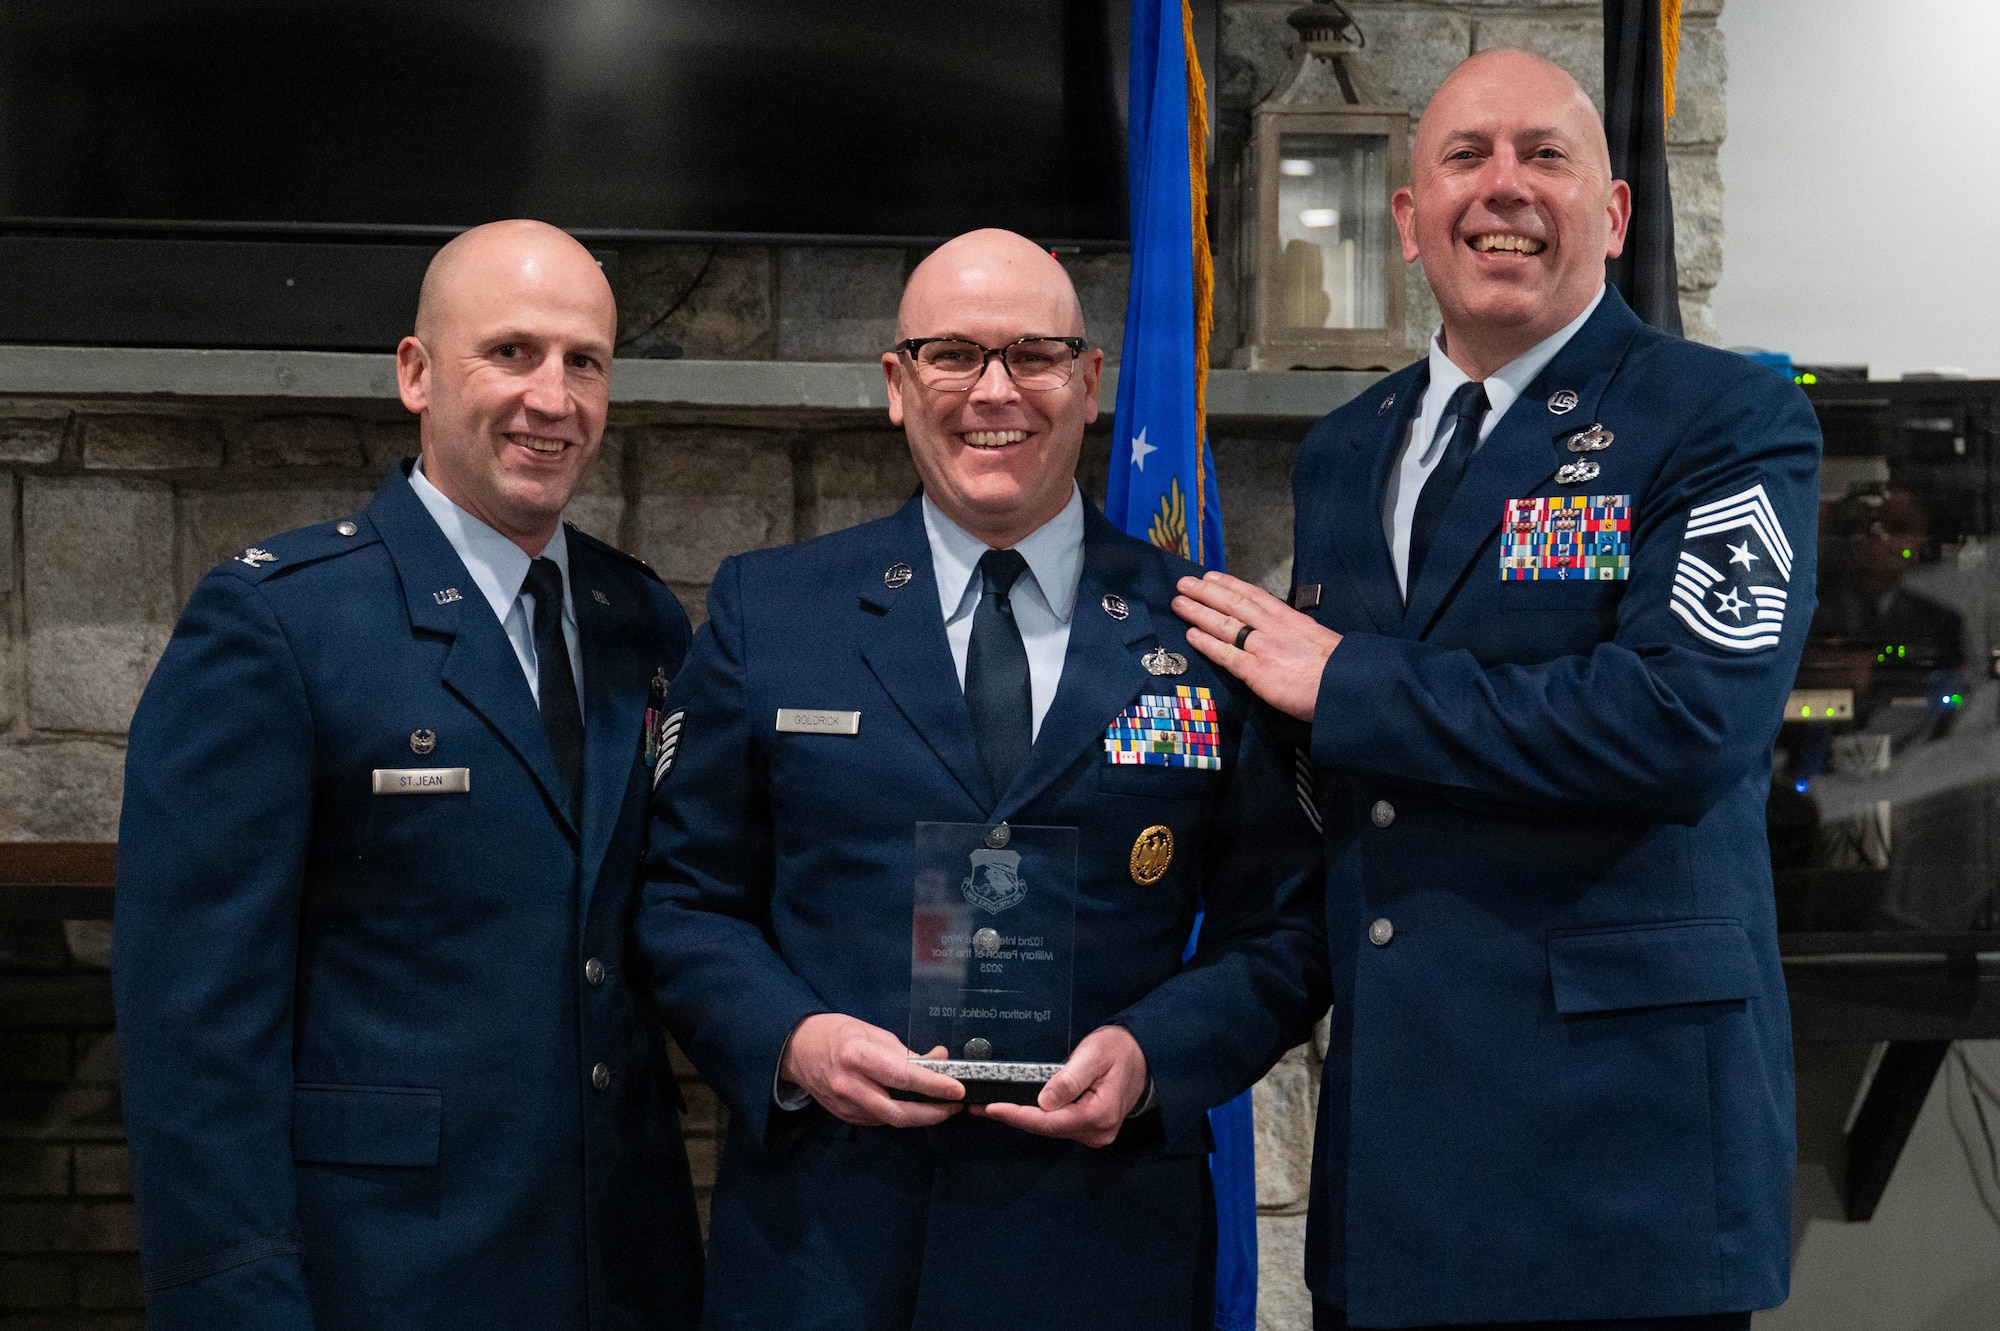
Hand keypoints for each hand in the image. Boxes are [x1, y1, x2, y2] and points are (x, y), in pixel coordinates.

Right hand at [780, 1014, 963, 1127]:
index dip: (933, 1085)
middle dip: (932, 1113)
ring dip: (920, 1117)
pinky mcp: (844, 1117)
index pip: (902, 1076)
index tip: (957, 1090)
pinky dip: (900, 1115)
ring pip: (891, 1121)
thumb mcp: (872, 1032)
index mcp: (857, 1057)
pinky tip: (913, 1107)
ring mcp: (846, 1106)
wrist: (796, 1049)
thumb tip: (939, 1059)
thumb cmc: (837, 1033)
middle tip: (954, 1106)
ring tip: (941, 1106)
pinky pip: (879, 1120)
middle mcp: (850, 1086)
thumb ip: (905, 1050)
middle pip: (898, 1112)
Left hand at [972, 1024, 1149, 1147]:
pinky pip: (1058, 1125)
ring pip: (1051, 1129)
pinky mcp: (1091, 1129)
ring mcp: (1095, 1134)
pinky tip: (1019, 1108)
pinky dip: (1038, 1117)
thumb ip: (1069, 1079)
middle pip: (1046, 1129)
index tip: (991, 1108)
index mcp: (1098, 1115)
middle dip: (1014, 1117)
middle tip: (981, 1106)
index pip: (1048, 1122)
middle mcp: (1097, 1132)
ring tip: (993, 1106)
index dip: (1017, 1116)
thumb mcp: (1094, 1055)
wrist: (1144, 1056)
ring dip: (1023, 1118)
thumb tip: (1043, 1102)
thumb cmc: (1119, 1050)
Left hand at [1173, 571, 1341, 721]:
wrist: (1348, 685)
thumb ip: (1298, 637)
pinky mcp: (1257, 671)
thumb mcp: (1320, 641)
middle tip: (1184, 583)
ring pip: (1224, 624)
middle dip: (1206, 592)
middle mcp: (1273, 628)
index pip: (1255, 596)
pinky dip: (1206, 643)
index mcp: (1291, 619)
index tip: (1212, 576)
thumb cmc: (1340, 669)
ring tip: (1179, 602)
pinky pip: (1225, 654)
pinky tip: (1191, 635)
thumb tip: (1288, 640)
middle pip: (1234, 604)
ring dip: (1199, 611)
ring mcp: (1263, 648)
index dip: (1230, 585)